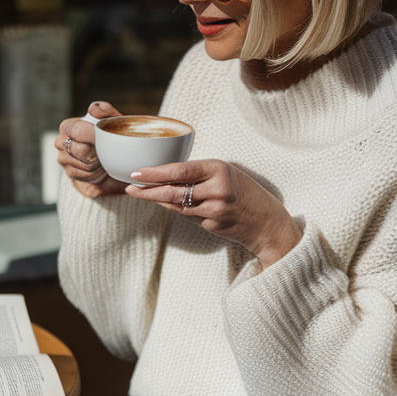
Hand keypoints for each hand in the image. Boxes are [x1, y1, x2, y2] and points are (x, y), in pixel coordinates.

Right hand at [56, 101, 127, 198]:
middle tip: (105, 151)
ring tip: (102, 158)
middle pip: (81, 150)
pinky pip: (85, 176)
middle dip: (97, 152)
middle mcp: (61, 142)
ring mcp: (63, 159)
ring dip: (98, 163)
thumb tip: (94, 109)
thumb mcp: (113, 122)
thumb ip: (106, 111)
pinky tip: (98, 168)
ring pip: (85, 164)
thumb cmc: (110, 139)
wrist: (111, 163)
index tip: (105, 140)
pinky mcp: (70, 174)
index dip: (94, 136)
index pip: (78, 130)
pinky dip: (96, 173)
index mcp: (68, 126)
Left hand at [125, 159, 301, 268]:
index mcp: (220, 170)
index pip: (181, 171)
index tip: (137, 172)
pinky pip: (187, 215)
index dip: (156, 173)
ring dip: (156, 199)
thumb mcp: (226, 174)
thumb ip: (200, 175)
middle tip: (129, 186)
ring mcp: (215, 211)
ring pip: (177, 205)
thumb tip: (167, 174)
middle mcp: (218, 190)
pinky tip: (161, 203)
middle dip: (148, 189)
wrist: (267, 222)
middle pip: (174, 190)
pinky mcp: (212, 226)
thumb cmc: (245, 192)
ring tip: (138, 193)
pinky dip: (174, 208)